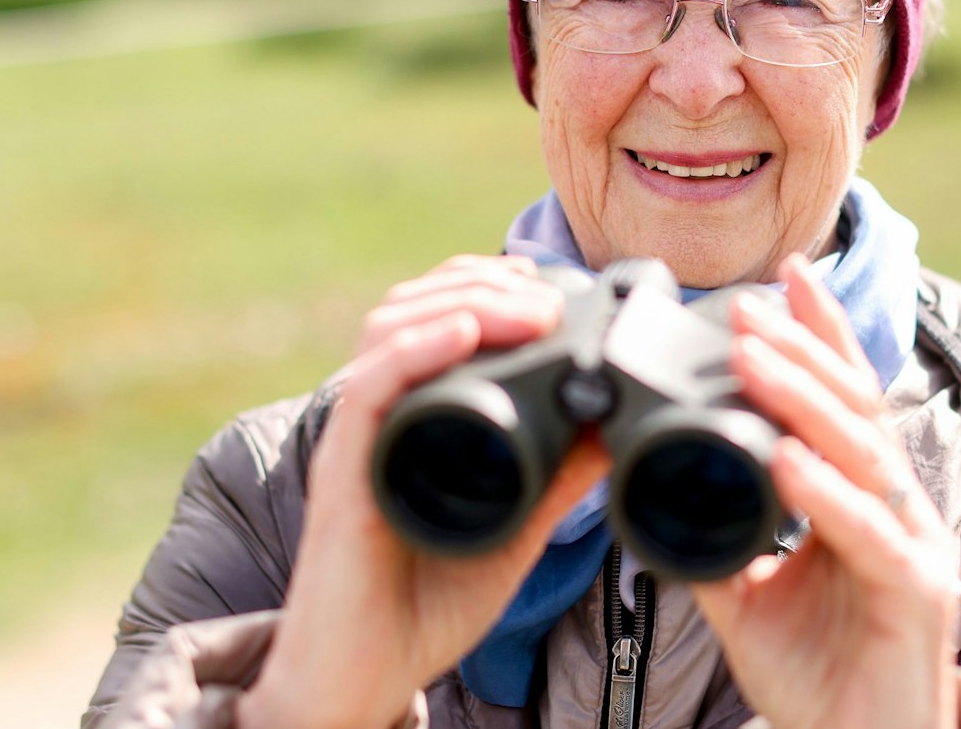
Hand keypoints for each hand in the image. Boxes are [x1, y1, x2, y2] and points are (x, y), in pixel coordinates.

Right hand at [240, 255, 610, 728]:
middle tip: (543, 293)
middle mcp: (379, 417)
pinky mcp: (344, 474)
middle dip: (478, 282)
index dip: (483, 285)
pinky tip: (461, 332)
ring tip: (520, 305)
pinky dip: (416, 351)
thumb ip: (559, 475)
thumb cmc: (426, 607)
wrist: (366, 679)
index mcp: (413, 419)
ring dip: (460, 302)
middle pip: (409, 309)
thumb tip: (616, 424)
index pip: (435, 318)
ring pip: (388, 332)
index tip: (544, 284)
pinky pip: (369, 392)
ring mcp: (358, 441)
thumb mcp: (516, 526)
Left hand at [691, 254, 960, 728]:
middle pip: (854, 408)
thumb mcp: (748, 597)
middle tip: (745, 306)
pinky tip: (786, 461)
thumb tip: (652, 491)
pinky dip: (825, 493)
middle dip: (800, 349)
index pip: (844, 398)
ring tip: (751, 358)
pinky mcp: (916, 593)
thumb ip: (715, 539)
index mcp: (864, 497)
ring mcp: (915, 546)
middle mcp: (899, 508)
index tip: (781, 277)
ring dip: (803, 400)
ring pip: (862, 453)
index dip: (819, 334)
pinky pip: (868, 533)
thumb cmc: (818, 675)